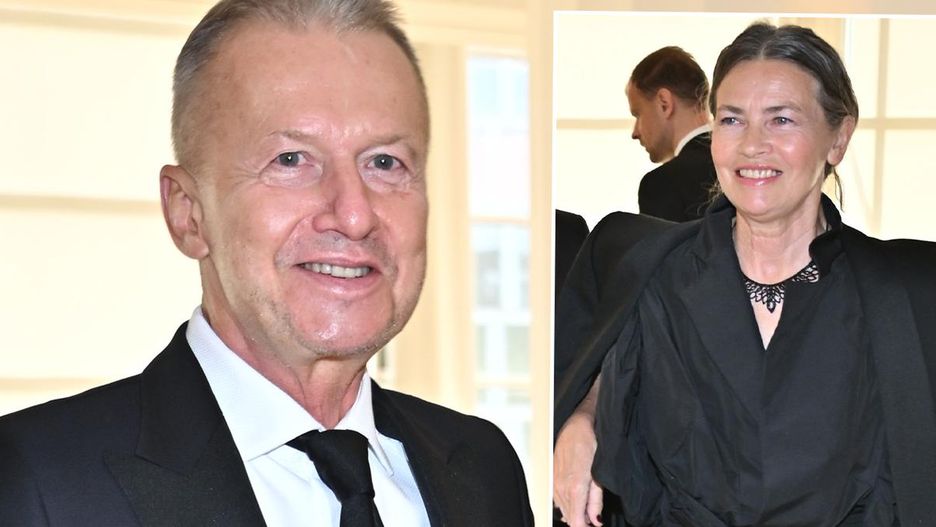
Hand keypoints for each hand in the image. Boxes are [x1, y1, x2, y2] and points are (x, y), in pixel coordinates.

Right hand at [553, 411, 602, 525]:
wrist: (577, 424)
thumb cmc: (590, 443)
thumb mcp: (599, 473)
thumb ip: (596, 500)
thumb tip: (596, 520)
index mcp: (575, 489)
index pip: (576, 522)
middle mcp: (561, 488)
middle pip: (570, 518)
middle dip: (582, 522)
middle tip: (595, 521)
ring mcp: (555, 483)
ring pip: (564, 510)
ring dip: (576, 514)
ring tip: (589, 513)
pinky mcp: (553, 477)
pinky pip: (558, 499)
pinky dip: (568, 505)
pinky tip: (577, 502)